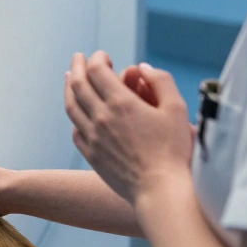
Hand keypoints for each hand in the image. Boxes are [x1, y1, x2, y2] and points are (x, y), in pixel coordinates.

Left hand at [65, 51, 193, 204]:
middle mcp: (101, 117)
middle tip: (77, 58)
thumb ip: (161, 82)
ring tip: (69, 78)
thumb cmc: (174, 150)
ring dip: (69, 88)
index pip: (97, 70)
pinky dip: (76, 116)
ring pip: (71, 106)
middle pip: (78, 84)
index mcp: (121, 103)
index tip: (102, 56)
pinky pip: (76, 130)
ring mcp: (92, 137)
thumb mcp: (177, 109)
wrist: (160, 190)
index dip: (97, 59)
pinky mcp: (91, 155)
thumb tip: (143, 67)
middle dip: (77, 66)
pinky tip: (79, 113)